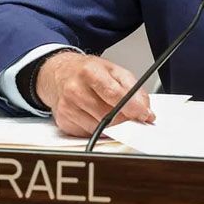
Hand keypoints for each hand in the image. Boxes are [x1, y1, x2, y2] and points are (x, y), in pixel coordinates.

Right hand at [36, 52, 154, 136]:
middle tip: (132, 117)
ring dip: (112, 126)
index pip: (114, 94)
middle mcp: (75, 90)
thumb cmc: (87, 71)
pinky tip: (96, 116)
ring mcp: (67, 108)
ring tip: (112, 113)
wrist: (59, 73)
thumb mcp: (113, 70)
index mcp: (89, 72)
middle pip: (107, 115)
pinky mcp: (64, 122)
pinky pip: (89, 133)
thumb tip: (145, 109)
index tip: (144, 115)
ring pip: (99, 128)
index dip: (132, 107)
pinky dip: (98, 129)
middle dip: (125, 119)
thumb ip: (133, 88)